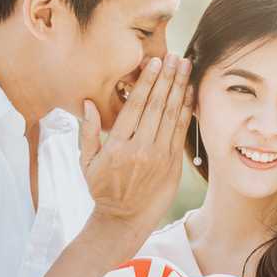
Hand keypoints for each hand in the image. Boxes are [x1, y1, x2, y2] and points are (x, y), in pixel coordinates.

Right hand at [78, 53, 193, 240]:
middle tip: (175, 57)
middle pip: (156, 106)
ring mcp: (159, 157)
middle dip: (167, 79)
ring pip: (171, 116)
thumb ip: (88, 132)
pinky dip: (186, 111)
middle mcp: (140, 149)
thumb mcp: (86, 162)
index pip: (134, 107)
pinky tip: (190, 94)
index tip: (154, 64)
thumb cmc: (102, 189)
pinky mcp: (172, 164)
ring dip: (179, 89)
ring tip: (185, 67)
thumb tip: (88, 103)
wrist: (124, 219)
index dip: (146, 83)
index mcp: (117, 146)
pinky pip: (180, 132)